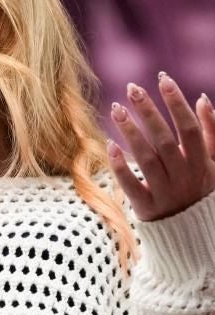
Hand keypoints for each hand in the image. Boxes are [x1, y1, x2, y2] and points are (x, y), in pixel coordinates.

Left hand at [107, 73, 214, 221]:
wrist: (194, 235)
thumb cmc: (200, 190)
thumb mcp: (213, 163)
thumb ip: (211, 132)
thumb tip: (202, 98)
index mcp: (204, 163)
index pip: (190, 128)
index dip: (177, 103)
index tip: (163, 78)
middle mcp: (186, 177)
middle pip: (166, 140)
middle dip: (149, 112)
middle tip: (131, 87)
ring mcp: (167, 193)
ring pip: (147, 159)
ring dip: (131, 133)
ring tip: (117, 109)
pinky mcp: (147, 208)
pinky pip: (132, 186)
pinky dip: (121, 166)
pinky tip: (110, 145)